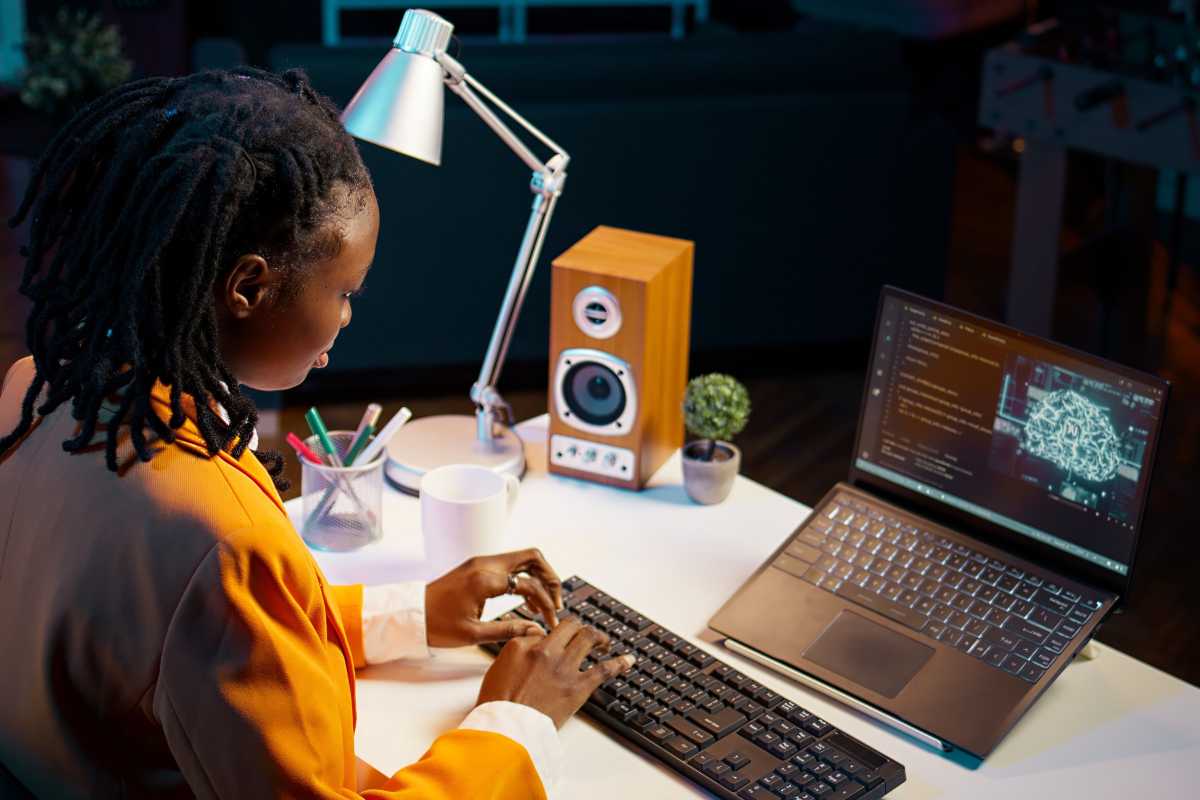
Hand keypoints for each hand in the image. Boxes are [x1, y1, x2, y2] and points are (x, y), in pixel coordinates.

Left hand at [425, 549, 564, 647]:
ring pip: (522, 559)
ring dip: (538, 578)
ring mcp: (481, 562)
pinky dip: (523, 578)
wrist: (411, 614)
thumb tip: (536, 631)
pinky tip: (526, 601)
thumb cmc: (436, 625)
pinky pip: (509, 566)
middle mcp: (485, 564)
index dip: (545, 602)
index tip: (550, 620)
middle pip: (532, 557)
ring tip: (543, 606)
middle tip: (556, 601)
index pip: (529, 584)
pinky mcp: (477, 566)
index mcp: (485, 579)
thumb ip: (508, 631)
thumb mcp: (473, 634)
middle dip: (550, 578)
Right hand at [477, 616, 636, 727]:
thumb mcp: (496, 669)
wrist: (507, 729)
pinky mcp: (578, 687)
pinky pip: (604, 670)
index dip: (548, 635)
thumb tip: (532, 639)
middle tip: (582, 633)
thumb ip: (516, 650)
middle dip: (577, 627)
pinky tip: (628, 660)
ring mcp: (564, 667)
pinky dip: (619, 663)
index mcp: (523, 645)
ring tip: (603, 641)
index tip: (554, 641)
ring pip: (588, 638)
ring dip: (598, 637)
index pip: (542, 631)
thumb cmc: (498, 704)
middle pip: (569, 626)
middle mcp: (546, 650)